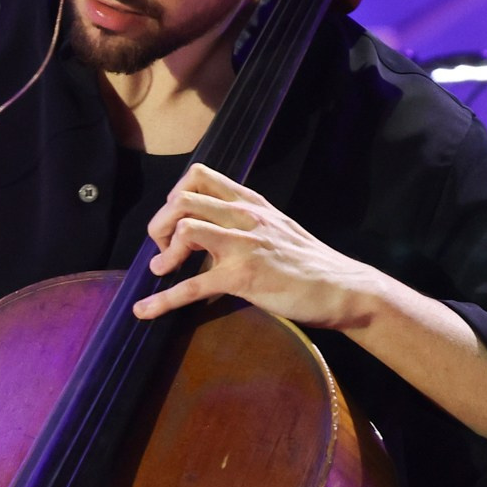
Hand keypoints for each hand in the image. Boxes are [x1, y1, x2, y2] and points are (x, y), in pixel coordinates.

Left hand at [131, 164, 374, 326]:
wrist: (343, 288)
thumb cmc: (309, 263)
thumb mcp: (276, 227)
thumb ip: (244, 221)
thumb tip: (209, 228)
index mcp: (250, 202)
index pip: (199, 175)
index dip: (175, 195)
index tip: (174, 220)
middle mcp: (244, 216)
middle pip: (182, 198)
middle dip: (160, 224)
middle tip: (162, 249)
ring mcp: (243, 245)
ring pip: (184, 230)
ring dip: (163, 253)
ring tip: (162, 271)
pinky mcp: (243, 278)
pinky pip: (191, 287)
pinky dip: (161, 301)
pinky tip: (144, 311)